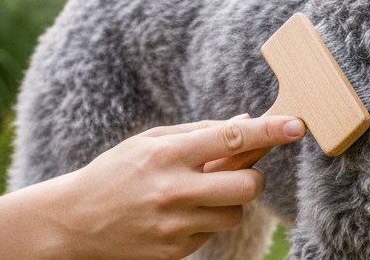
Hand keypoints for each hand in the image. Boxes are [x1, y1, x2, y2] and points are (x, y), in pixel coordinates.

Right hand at [52, 114, 304, 258]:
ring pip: (235, 213)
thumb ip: (200, 132)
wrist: (72, 222)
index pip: (230, 139)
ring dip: (230, 201)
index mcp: (167, 154)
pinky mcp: (174, 251)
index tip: (296, 124)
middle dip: (254, 176)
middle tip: (241, 171)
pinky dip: (207, 221)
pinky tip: (181, 214)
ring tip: (200, 193)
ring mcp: (174, 226)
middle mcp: (173, 190)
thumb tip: (247, 122)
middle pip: (247, 185)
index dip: (269, 131)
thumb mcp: (151, 141)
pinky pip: (213, 233)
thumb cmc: (117, 171)